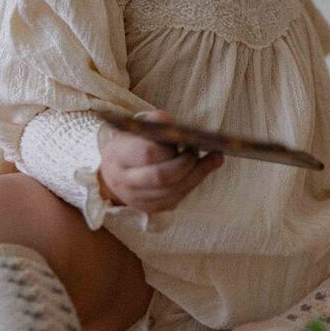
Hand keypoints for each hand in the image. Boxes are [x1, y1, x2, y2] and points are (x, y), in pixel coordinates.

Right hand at [96, 108, 222, 212]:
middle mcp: (124, 181)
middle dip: (187, 163)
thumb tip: (177, 127)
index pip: (148, 154)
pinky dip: (192, 184)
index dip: (171, 148)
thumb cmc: (131, 143)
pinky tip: (203, 170)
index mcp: (117, 155)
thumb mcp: (138, 126)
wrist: (114, 171)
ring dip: (197, 174)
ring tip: (215, 158)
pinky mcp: (149, 209)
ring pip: (172, 191)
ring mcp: (136, 199)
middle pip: (161, 177)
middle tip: (202, 149)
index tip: (187, 139)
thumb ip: (157, 121)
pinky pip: (175, 199)